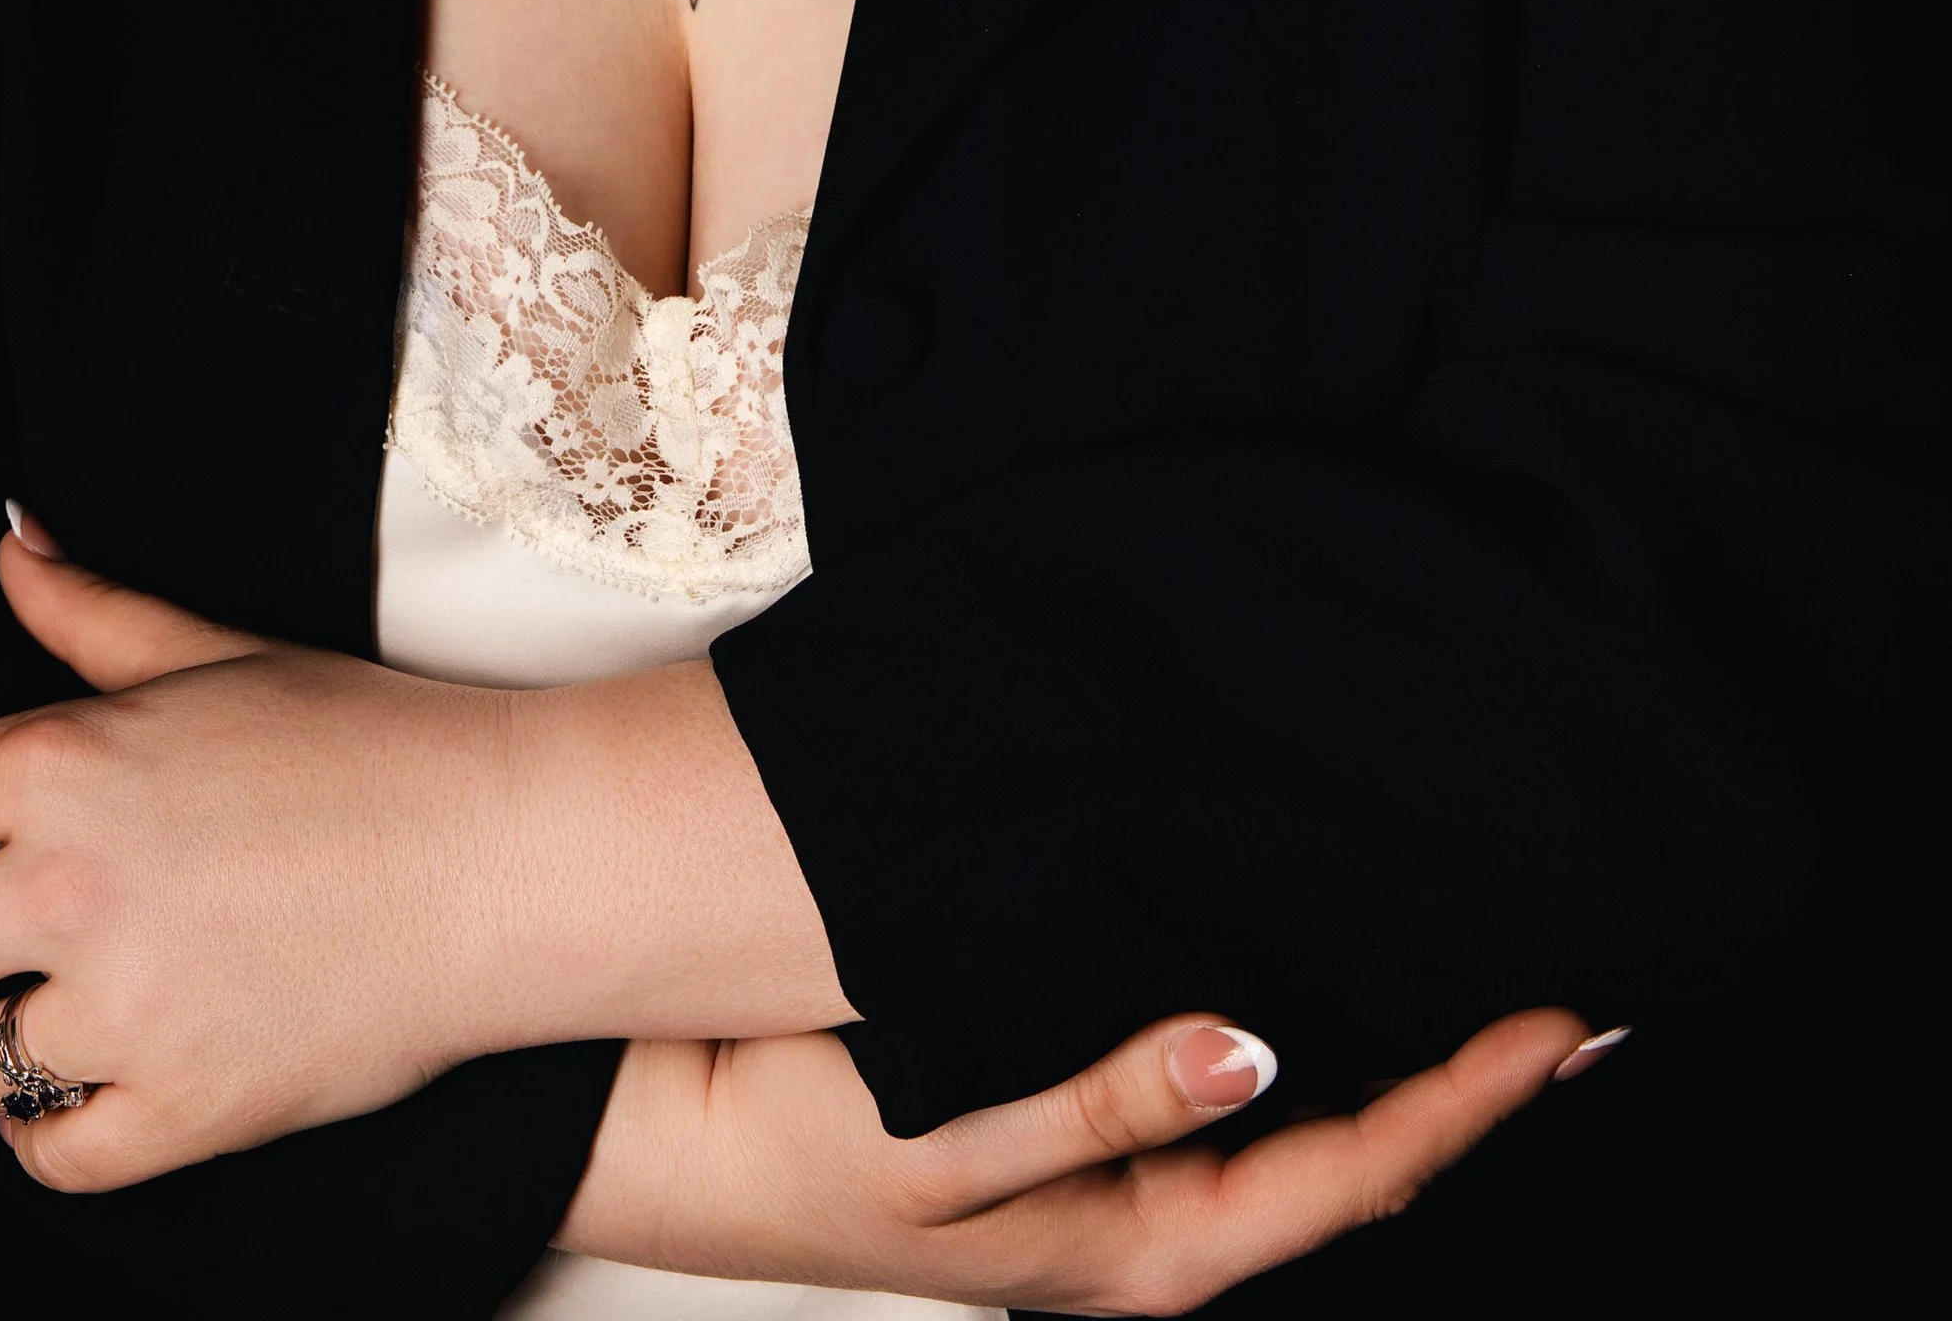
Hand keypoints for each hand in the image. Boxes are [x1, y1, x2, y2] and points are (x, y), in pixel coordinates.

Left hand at [0, 519, 844, 1190]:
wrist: (504, 859)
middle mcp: (67, 888)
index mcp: (66, 763)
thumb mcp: (219, 653)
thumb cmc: (375, 745)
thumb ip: (91, 613)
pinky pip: (51, 1156)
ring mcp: (116, 1010)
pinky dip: (38, 1138)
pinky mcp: (177, 1110)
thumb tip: (10, 546)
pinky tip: (48, 1110)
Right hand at [560, 1002, 1595, 1311]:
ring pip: (1286, 1123)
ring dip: (1377, 1056)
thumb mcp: (948, 1136)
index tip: (1562, 1023)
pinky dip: (1288, 1032)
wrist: (649, 1123)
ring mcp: (1103, 1181)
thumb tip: (1252, 1045)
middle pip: (1344, 1159)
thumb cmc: (786, 1145)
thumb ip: (1104, 1097)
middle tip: (1569, 1001)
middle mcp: (1139, 1224)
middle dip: (1457, 1087)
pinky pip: (1212, 1086)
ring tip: (1469, 976)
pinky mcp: (1062, 1126)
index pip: (1350, 1175)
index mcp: (1138, 1247)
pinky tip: (1308, 970)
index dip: (1466, 1102)